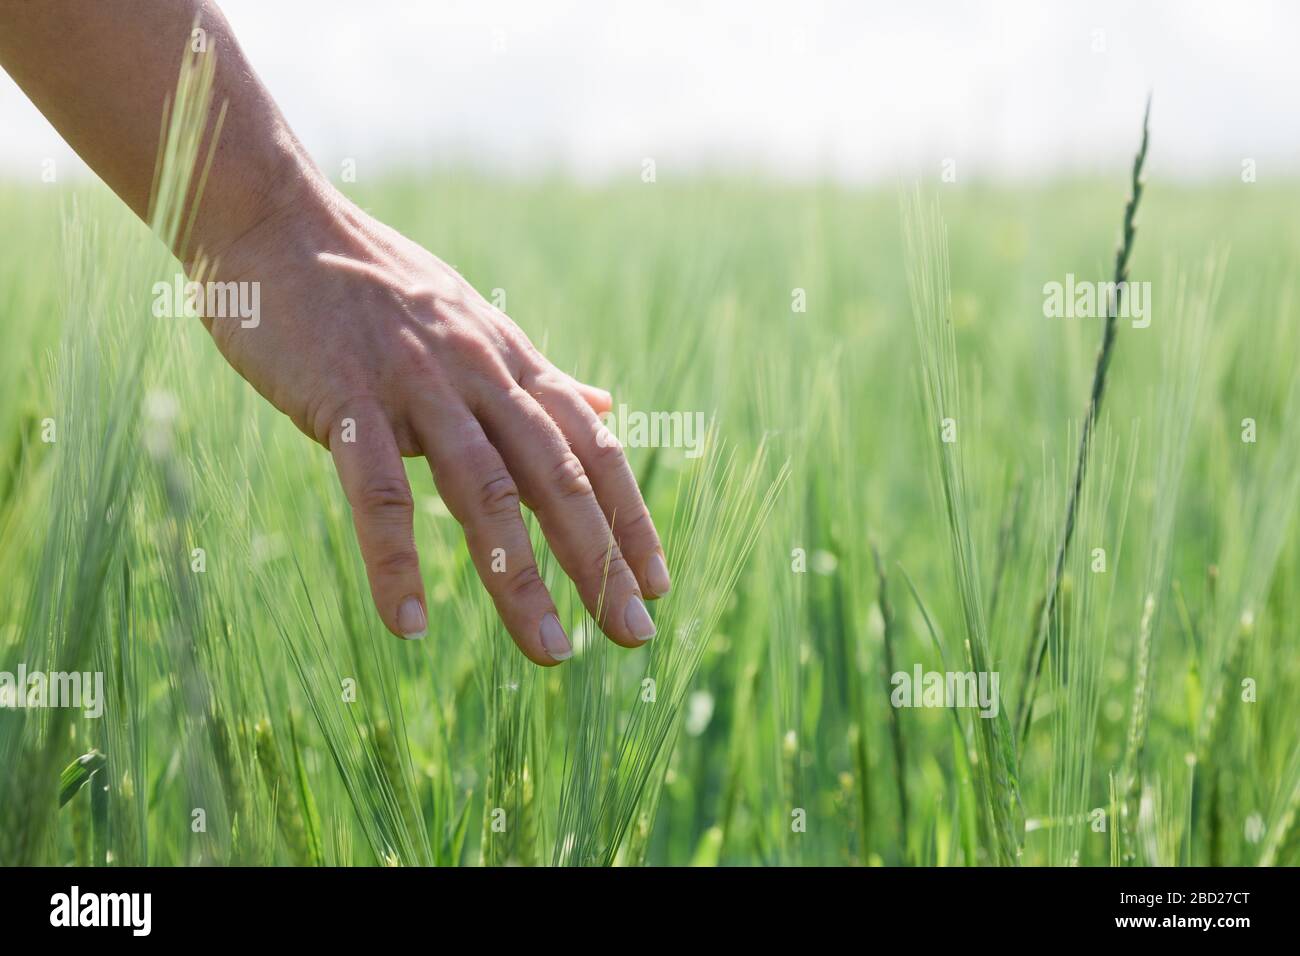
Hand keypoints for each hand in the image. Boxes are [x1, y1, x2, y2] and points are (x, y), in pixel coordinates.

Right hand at [204, 182, 669, 662]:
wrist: (279, 223)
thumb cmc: (377, 285)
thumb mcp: (478, 326)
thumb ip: (541, 377)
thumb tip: (608, 404)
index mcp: (513, 363)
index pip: (593, 449)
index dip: (629, 518)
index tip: (656, 583)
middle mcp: (480, 374)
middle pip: (558, 479)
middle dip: (601, 562)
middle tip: (634, 635)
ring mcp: (416, 385)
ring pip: (483, 493)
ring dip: (520, 578)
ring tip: (552, 652)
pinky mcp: (345, 397)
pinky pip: (376, 491)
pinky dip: (394, 561)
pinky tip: (406, 625)